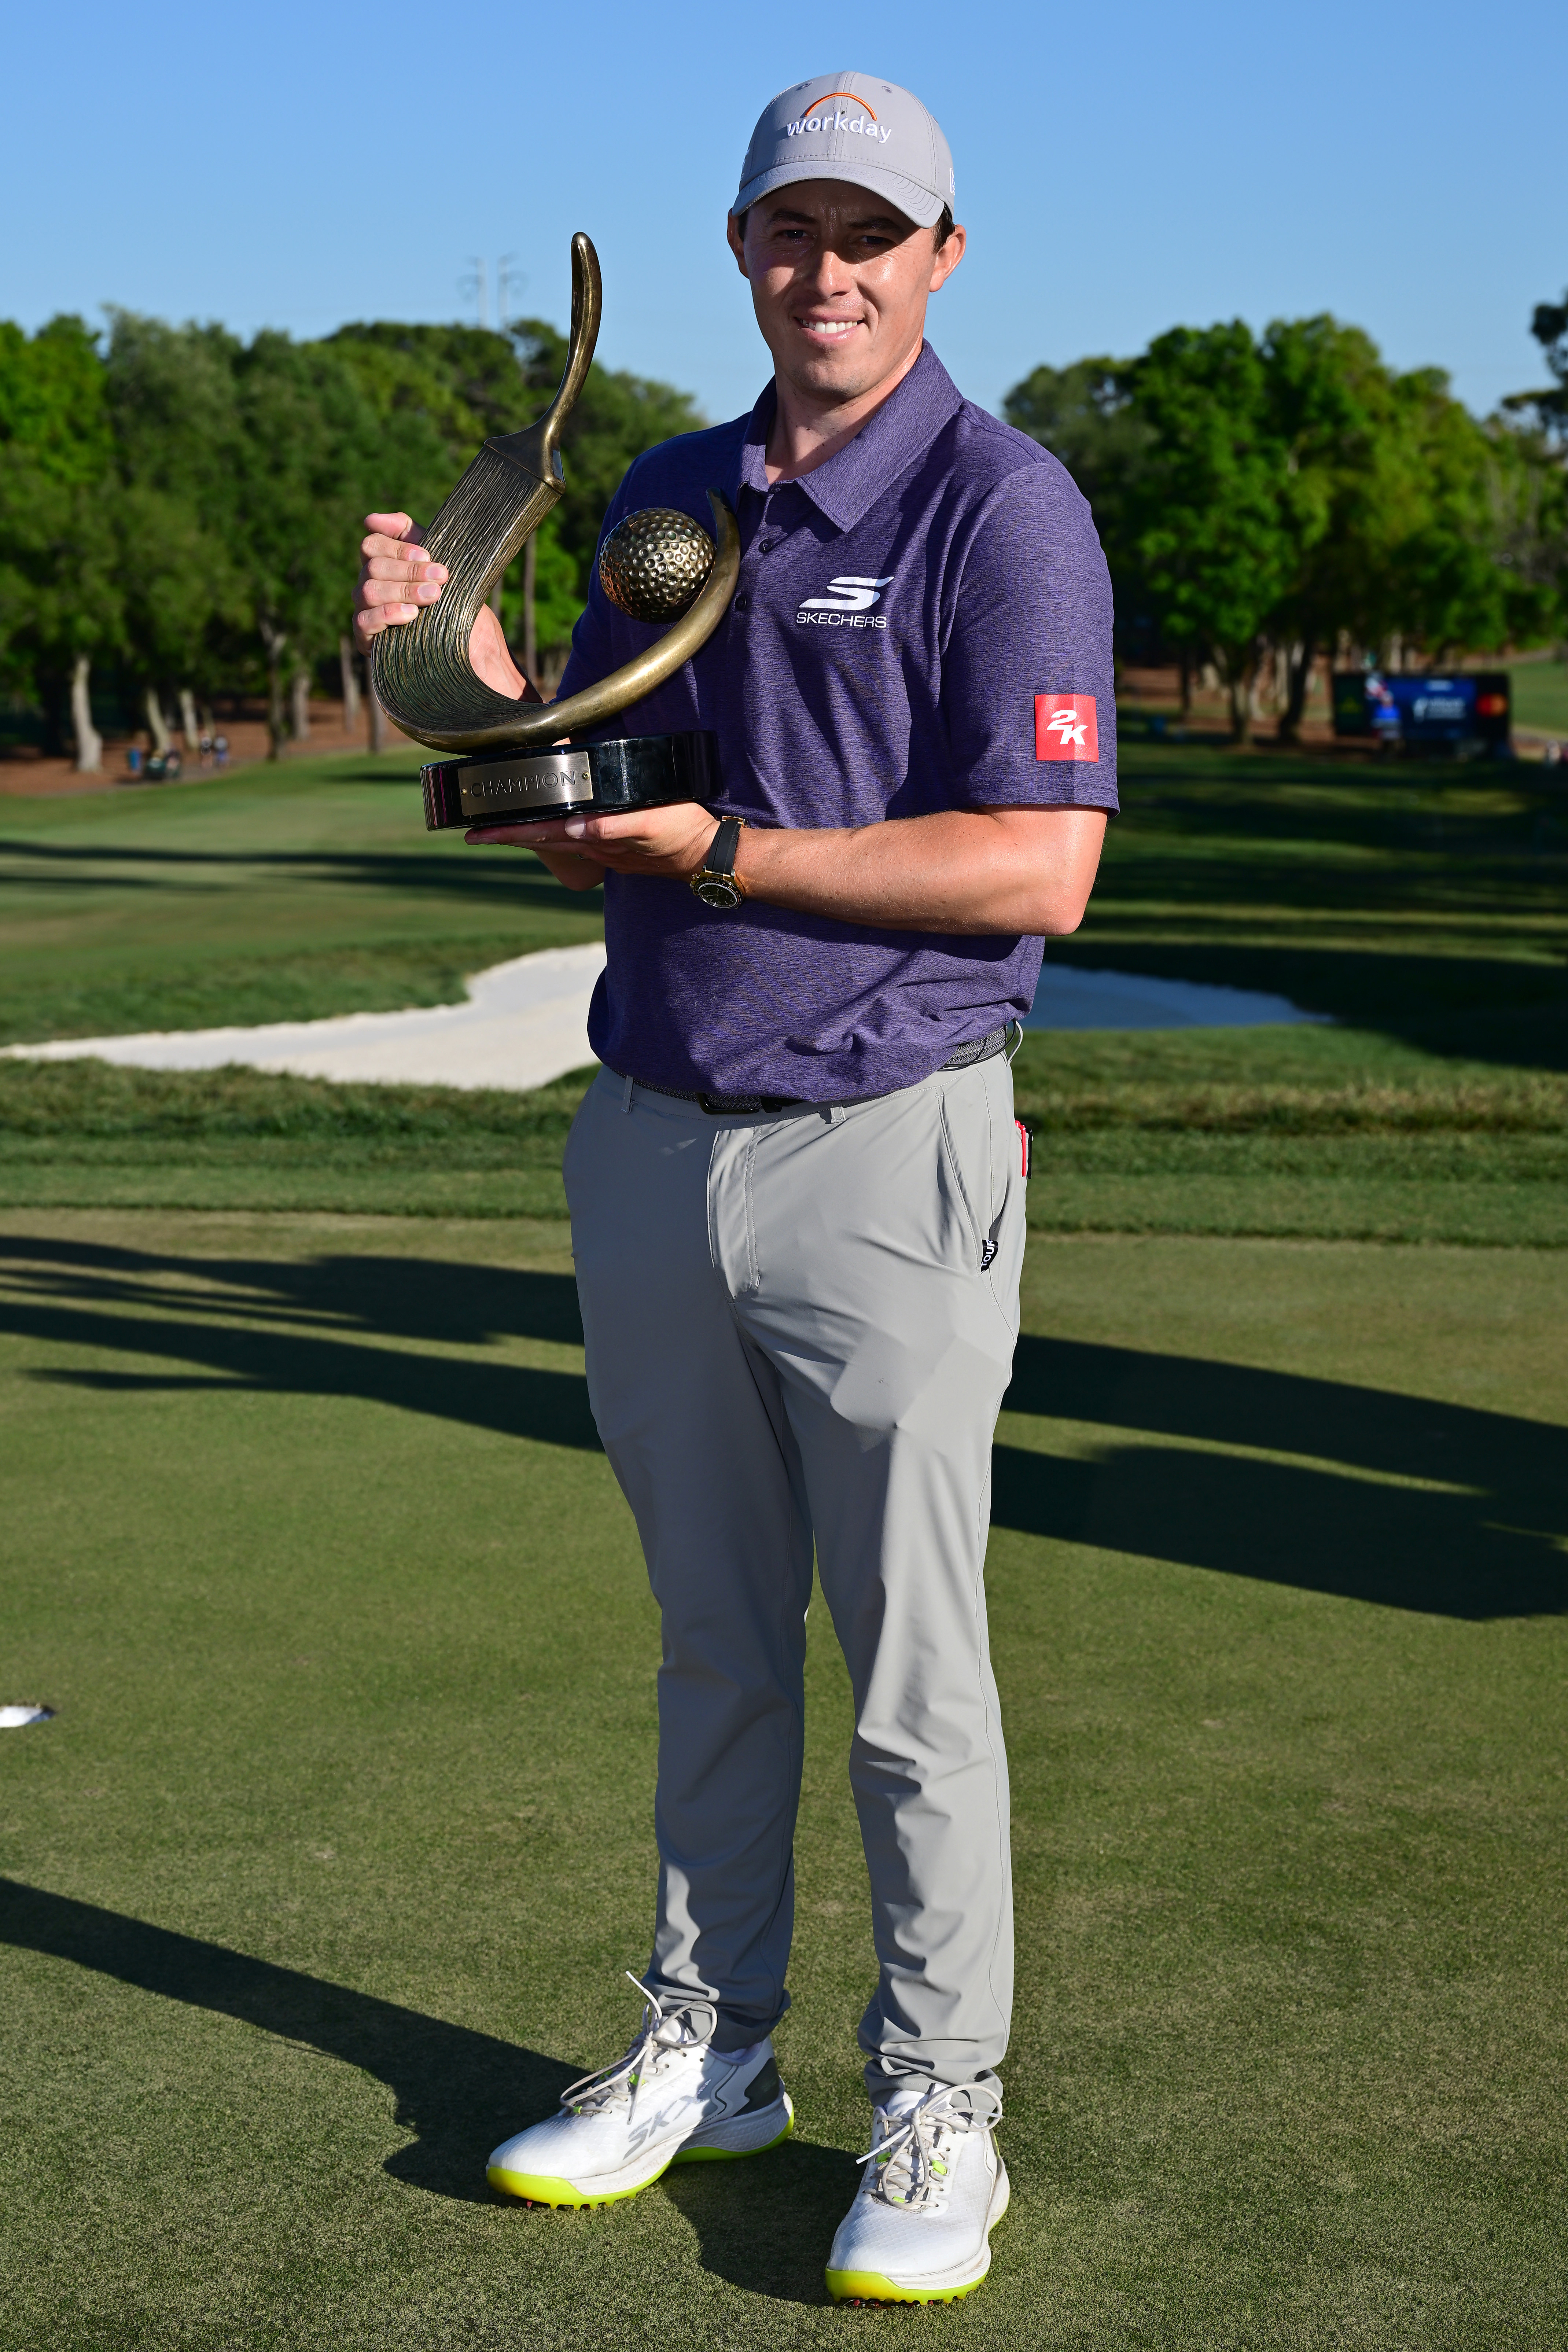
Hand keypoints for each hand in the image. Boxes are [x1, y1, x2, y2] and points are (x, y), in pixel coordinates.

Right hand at [353, 513, 443, 650]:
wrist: (469, 641)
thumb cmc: (451, 596)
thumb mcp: (436, 557)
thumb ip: (407, 532)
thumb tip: (370, 520)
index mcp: (381, 565)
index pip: (372, 545)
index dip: (398, 549)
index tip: (428, 556)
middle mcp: (368, 586)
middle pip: (372, 567)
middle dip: (409, 571)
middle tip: (441, 578)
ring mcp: (364, 612)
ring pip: (369, 591)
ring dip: (404, 590)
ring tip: (433, 595)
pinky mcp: (365, 640)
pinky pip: (364, 621)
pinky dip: (388, 614)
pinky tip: (412, 614)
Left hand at [466, 802, 719, 880]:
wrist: (708, 856)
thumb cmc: (682, 836)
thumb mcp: (649, 825)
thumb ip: (612, 827)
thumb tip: (574, 828)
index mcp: (595, 839)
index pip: (541, 833)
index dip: (507, 833)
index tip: (475, 833)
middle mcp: (593, 846)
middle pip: (540, 838)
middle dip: (507, 834)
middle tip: (475, 830)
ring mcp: (604, 848)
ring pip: (556, 839)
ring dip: (528, 833)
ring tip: (502, 827)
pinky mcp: (617, 844)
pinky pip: (576, 837)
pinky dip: (556, 832)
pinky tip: (553, 826)